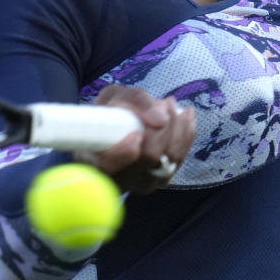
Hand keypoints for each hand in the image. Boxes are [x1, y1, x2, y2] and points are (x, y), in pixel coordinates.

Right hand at [76, 84, 195, 194]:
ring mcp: (142, 183)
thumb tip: (160, 120)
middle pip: (149, 158)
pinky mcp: (161, 179)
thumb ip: (133, 102)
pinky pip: (181, 157)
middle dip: (162, 127)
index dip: (123, 154)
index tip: (134, 134)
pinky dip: (186, 132)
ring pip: (170, 158)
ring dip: (177, 126)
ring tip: (170, 104)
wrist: (118, 128)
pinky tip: (185, 115)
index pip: (107, 168)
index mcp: (93, 162)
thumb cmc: (111, 112)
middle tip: (164, 102)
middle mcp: (118, 179)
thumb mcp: (113, 96)